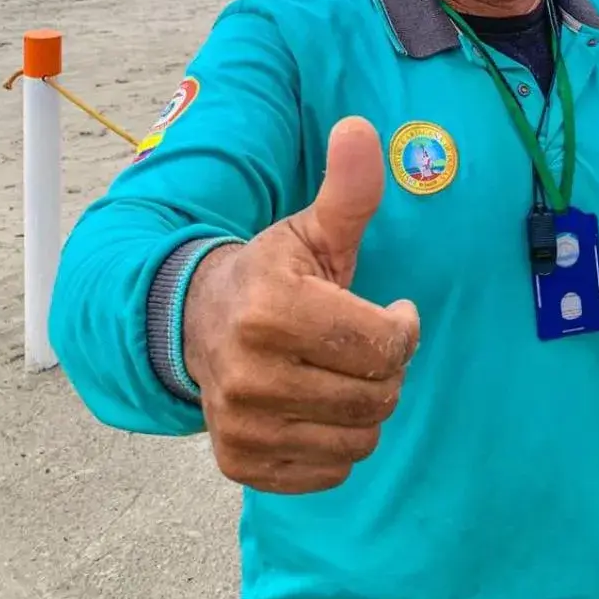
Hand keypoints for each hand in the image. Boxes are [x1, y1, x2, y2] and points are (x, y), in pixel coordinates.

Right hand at [183, 116, 419, 494]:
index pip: (385, 346)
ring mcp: (241, 426)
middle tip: (362, 344)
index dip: (401, 328)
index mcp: (272, 311)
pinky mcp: (239, 463)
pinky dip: (335, 444)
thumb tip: (359, 126)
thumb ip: (347, 189)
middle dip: (385, 369)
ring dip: (365, 408)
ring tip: (340, 373)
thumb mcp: (312, 229)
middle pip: (376, 397)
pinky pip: (329, 472)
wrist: (196, 322)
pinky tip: (315, 406)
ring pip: (359, 440)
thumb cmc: (272, 273)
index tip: (391, 312)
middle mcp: (249, 375)